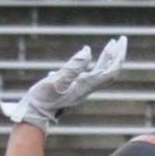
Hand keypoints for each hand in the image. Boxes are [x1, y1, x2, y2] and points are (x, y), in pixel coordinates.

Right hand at [0, 35, 128, 130]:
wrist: (33, 116)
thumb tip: (88, 51)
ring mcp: (80, 89)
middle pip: (108, 71)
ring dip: (106, 58)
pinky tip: (82, 57)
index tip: (120, 41)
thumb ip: (73, 67)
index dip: (118, 56)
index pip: (110, 71)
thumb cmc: (42, 100)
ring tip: (110, 45)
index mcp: (85, 86)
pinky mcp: (72, 89)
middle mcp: (86, 88)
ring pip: (99, 73)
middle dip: (116, 55)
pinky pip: (86, 75)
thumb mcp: (56, 81)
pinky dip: (89, 63)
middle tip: (121, 39)